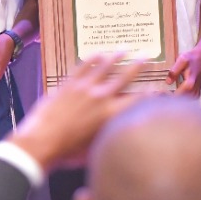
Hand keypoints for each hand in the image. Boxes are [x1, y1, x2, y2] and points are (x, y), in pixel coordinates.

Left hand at [9, 52, 147, 170]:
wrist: (42, 141)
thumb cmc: (69, 151)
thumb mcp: (97, 147)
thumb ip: (109, 134)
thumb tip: (118, 130)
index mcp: (110, 114)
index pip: (136, 100)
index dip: (150, 94)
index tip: (158, 88)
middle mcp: (100, 97)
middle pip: (124, 77)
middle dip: (138, 66)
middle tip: (147, 55)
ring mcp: (84, 87)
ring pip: (104, 66)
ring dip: (116, 56)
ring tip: (125, 48)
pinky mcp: (69, 83)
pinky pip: (83, 66)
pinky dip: (92, 58)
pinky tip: (99, 53)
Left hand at [167, 45, 200, 97]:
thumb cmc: (191, 58)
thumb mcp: (181, 60)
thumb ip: (174, 71)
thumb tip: (168, 82)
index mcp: (189, 83)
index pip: (178, 96)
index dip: (168, 96)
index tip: (161, 93)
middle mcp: (194, 89)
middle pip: (182, 101)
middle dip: (172, 100)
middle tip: (162, 95)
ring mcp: (196, 91)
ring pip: (186, 102)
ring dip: (178, 101)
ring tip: (168, 95)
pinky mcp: (197, 91)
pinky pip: (190, 100)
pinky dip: (183, 100)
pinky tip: (176, 95)